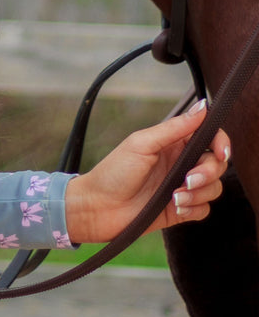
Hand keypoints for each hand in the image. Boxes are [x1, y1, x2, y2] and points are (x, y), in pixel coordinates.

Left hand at [64, 101, 229, 243]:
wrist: (96, 207)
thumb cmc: (113, 172)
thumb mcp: (141, 144)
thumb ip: (174, 128)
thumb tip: (202, 107)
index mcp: (171, 144)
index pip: (208, 138)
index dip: (221, 143)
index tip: (221, 153)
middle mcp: (179, 164)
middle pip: (216, 164)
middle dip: (209, 172)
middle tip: (187, 180)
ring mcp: (180, 187)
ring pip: (214, 188)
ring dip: (199, 193)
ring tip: (175, 197)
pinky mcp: (180, 210)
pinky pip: (204, 209)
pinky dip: (194, 208)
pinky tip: (175, 208)